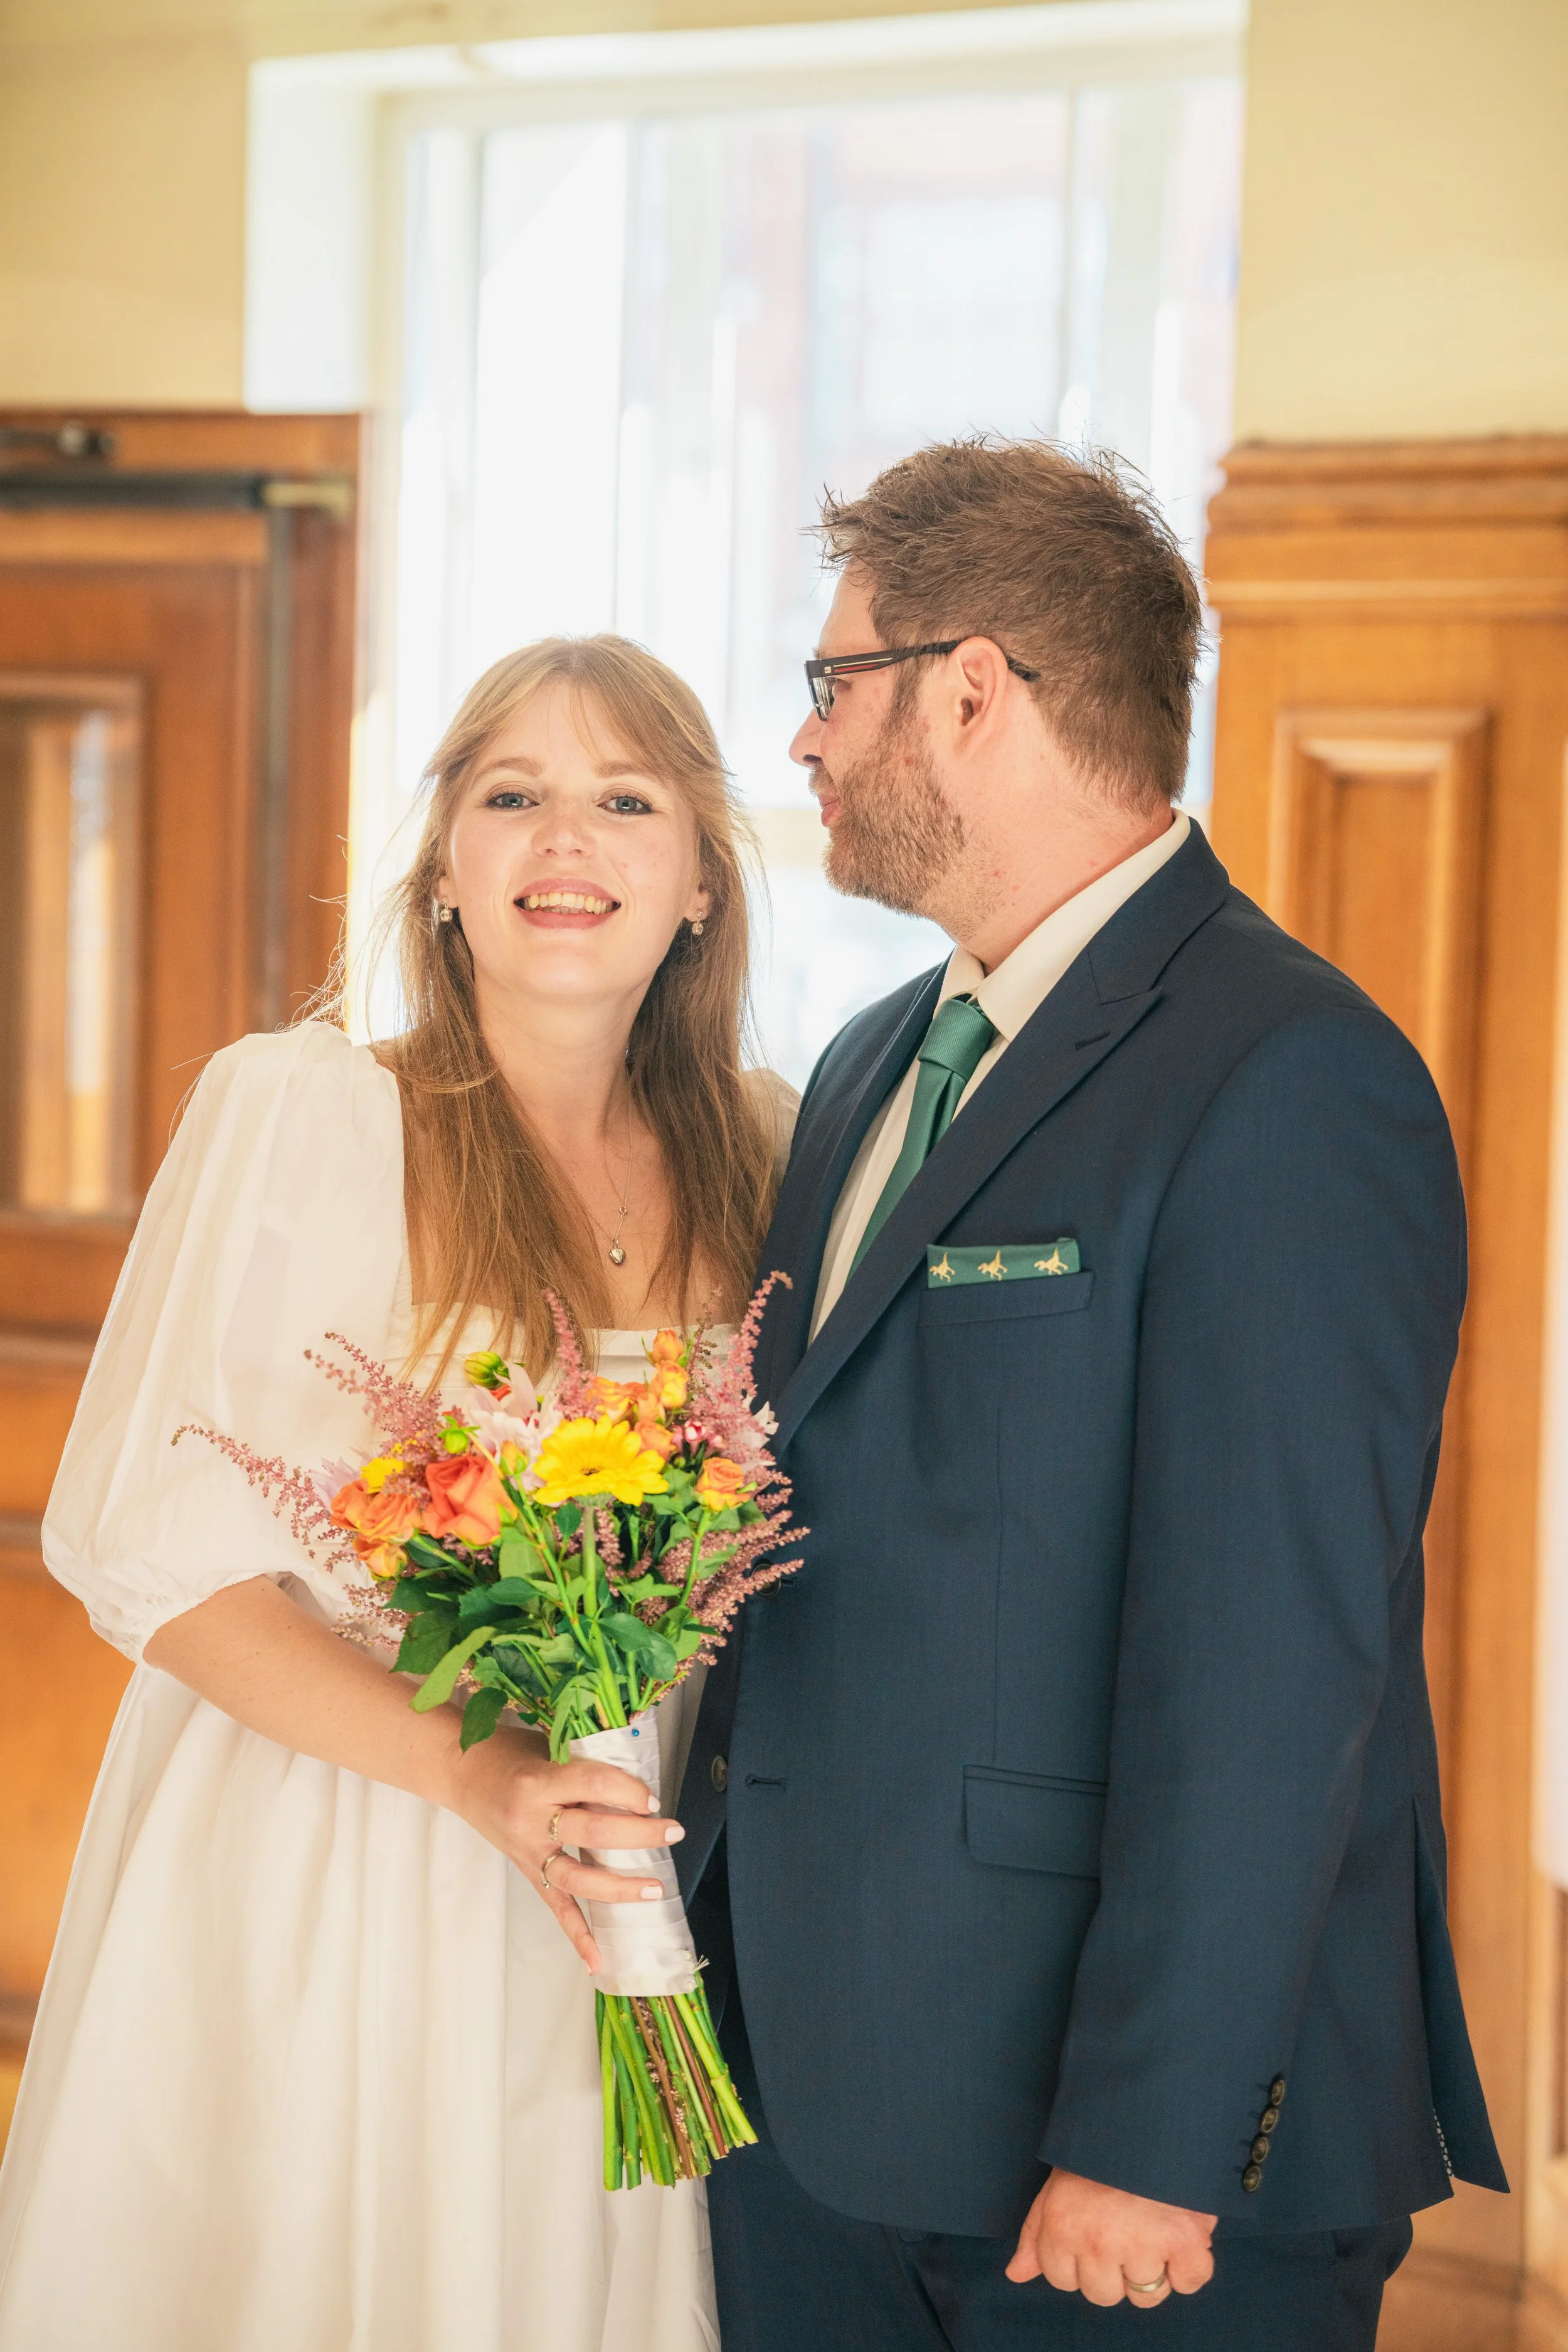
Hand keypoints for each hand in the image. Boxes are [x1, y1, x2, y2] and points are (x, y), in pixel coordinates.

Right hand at [443, 1719, 684, 1971]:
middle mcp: (531, 1819)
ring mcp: (527, 1850)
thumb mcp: (546, 1746)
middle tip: (673, 1831)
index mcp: (538, 1781)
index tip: (652, 1798)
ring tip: (654, 1889)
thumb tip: (635, 1785)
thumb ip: (584, 1766)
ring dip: (620, 1887)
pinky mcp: (525, 1870)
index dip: (628, 1791)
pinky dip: (577, 1935)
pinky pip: (555, 1907)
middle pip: (593, 1833)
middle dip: (639, 1834)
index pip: (593, 1785)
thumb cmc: (507, 1751)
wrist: (460, 1771)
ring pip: (578, 1878)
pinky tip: (598, 1960)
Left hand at [1007, 2169, 1215, 2307]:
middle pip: (1104, 2295)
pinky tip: (1180, 2237)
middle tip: (1124, 2227)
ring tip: (1152, 2225)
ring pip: (1147, 2296)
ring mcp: (1143, 2245)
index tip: (1092, 2230)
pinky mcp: (1186, 2242)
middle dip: (1113, 2270)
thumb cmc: (1099, 2149)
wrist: (1148, 2111)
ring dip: (1153, 2269)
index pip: (1062, 2281)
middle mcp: (1099, 2243)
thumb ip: (1035, 2233)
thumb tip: (1016, 2273)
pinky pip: (1189, 2282)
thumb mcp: (1057, 2184)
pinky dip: (1190, 2266)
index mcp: (1062, 2228)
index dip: (1077, 2260)